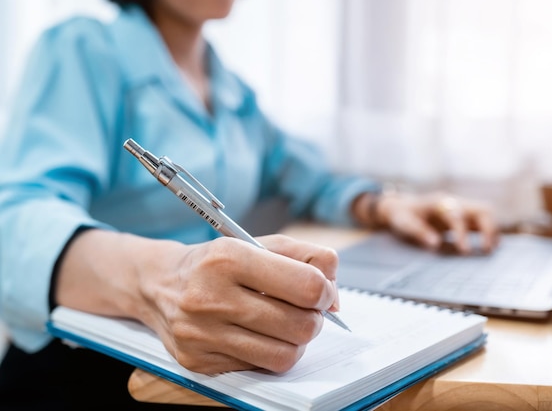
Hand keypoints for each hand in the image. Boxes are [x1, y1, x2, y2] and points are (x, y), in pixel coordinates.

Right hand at [138, 234, 338, 374]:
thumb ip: (306, 257)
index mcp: (228, 258)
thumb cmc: (217, 263)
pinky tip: (258, 335)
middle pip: (300, 325)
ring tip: (285, 324)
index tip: (322, 293)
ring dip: (296, 341)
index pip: (306, 286)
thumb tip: (335, 298)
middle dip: (313, 319)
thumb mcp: (258, 243)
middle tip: (303, 310)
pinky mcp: (198, 361)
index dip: (326, 292)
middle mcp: (210, 297)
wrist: (158, 283)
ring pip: (284, 355)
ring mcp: (202, 334)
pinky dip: (269, 353)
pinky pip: (258, 368)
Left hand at [365, 191, 498, 253]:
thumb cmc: (402, 216)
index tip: (465, 251)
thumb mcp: (404, 224)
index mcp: (438, 203)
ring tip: (490, 250)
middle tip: (486, 250)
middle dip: (488, 229)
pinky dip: (490, 231)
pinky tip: (489, 246)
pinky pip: (483, 219)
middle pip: (481, 209)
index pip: (456, 216)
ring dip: (492, 230)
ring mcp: (461, 206)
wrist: (401, 206)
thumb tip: (435, 244)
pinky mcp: (464, 214)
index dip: (462, 233)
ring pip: (486, 212)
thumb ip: (419, 232)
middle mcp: (453, 202)